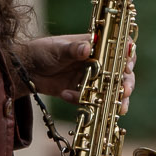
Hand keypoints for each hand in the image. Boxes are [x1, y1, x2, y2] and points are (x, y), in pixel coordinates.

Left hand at [18, 34, 136, 113]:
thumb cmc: (43, 51)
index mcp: (96, 47)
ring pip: (111, 91)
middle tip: (125, 91)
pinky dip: (84, 103)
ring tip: (118, 108)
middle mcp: (98, 64)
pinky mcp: (82, 94)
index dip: (129, 57)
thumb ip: (73, 49)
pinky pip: (92, 102)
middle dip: (126, 83)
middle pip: (122, 74)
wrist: (26, 71)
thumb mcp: (58, 48)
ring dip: (116, 99)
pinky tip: (66, 95)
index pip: (121, 49)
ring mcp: (92, 80)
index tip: (128, 65)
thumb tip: (86, 49)